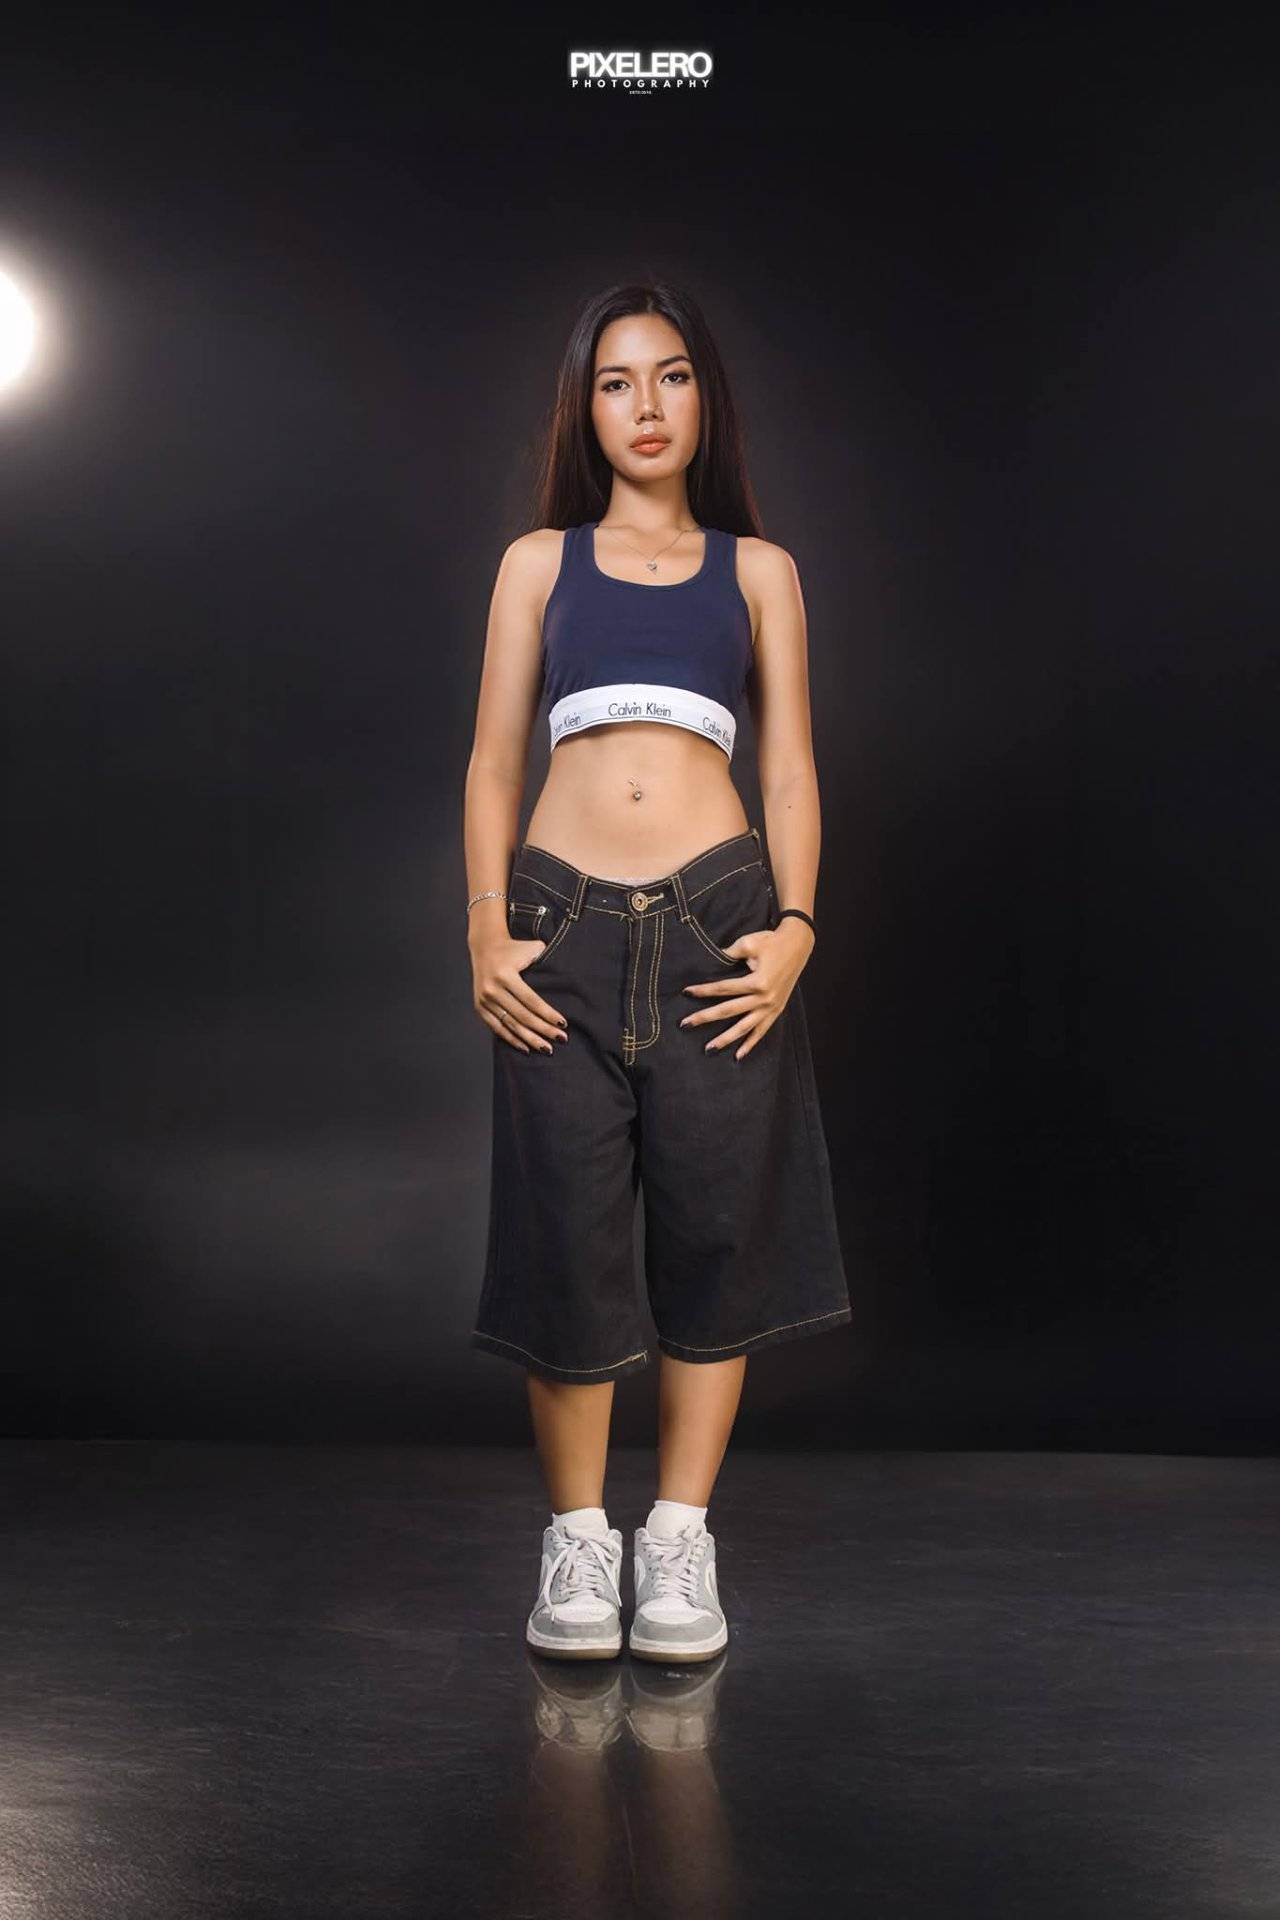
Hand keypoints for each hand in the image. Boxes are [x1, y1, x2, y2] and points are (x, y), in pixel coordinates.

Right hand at [470, 933, 569, 1053]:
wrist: (485, 947)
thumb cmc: (514, 949)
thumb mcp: (531, 948)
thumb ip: (547, 959)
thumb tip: (568, 978)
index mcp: (505, 974)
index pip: (531, 1000)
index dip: (547, 1014)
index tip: (563, 1024)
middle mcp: (492, 989)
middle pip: (523, 1016)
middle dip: (543, 1029)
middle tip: (561, 1039)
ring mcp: (484, 1000)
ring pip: (511, 1025)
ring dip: (530, 1039)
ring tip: (547, 1048)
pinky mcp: (480, 1007)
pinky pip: (497, 1028)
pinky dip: (512, 1039)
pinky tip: (527, 1048)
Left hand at [678, 917, 815, 1060]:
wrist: (798, 944)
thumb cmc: (772, 941)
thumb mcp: (749, 943)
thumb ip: (728, 954)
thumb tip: (710, 960)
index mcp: (756, 982)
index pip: (723, 989)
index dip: (703, 990)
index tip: (686, 992)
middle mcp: (763, 998)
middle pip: (728, 1010)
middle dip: (705, 1018)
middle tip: (685, 1024)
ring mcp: (771, 1007)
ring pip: (743, 1027)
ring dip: (725, 1039)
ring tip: (709, 1049)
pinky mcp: (777, 1010)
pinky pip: (761, 1031)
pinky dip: (750, 1044)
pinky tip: (738, 1056)